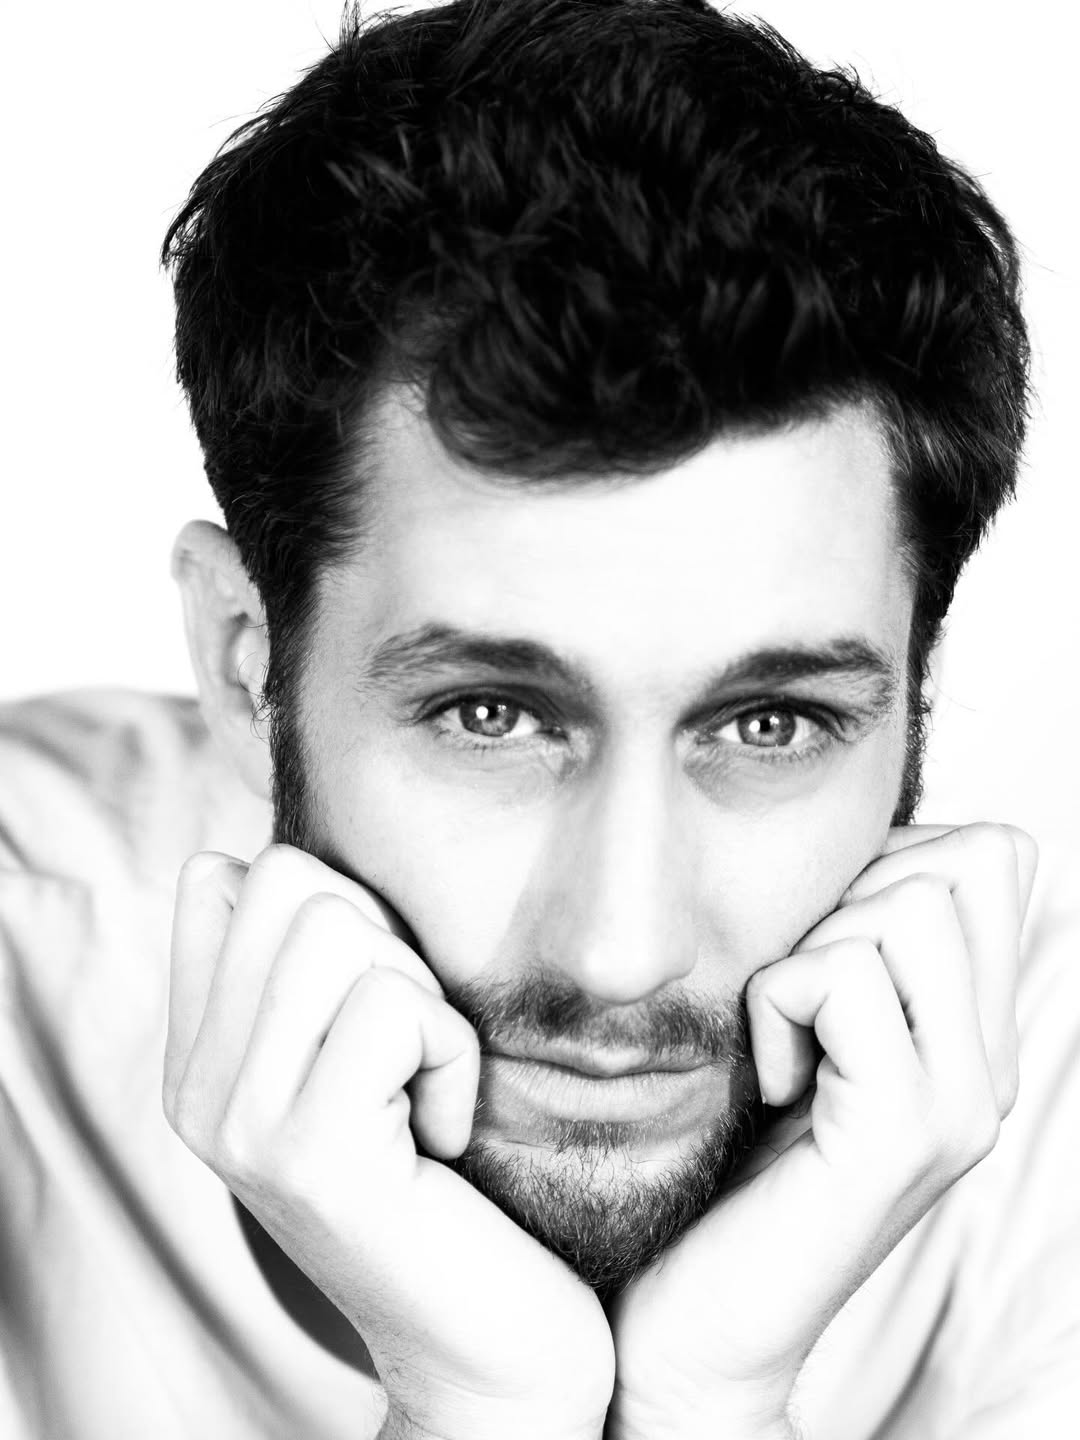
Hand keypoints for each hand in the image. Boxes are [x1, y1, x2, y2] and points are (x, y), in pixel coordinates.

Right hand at [164, 843, 613, 1439]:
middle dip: (384, 940)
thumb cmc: (444, 1179)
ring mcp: (240, 1121)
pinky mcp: (309, 1151)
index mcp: (201, 1057)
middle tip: (406, 1045)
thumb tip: (311, 866)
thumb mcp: (359, 1061)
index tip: (370, 1001)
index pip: (222, 877)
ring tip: (422, 1088)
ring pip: (339, 927)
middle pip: (287, 879)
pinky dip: (454, 1056)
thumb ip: (312, 971)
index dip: (331, 905)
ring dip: (421, 997)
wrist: (482, 1344)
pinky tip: (444, 1136)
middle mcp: (197, 1087)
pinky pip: (398, 1005)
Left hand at [605, 822, 1037, 1439]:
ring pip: (906, 909)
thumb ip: (850, 945)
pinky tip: (770, 1085)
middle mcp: (990, 1067)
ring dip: (809, 953)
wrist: (699, 1321)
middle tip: (799, 996)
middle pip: (961, 862)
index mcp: (972, 1034)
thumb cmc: (726, 1156)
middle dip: (850, 894)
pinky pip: (840, 980)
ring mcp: (960, 1104)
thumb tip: (860, 836)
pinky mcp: (902, 1136)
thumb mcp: (801, 1027)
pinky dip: (774, 1007)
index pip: (990, 855)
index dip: (894, 855)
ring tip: (785, 1045)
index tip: (822, 938)